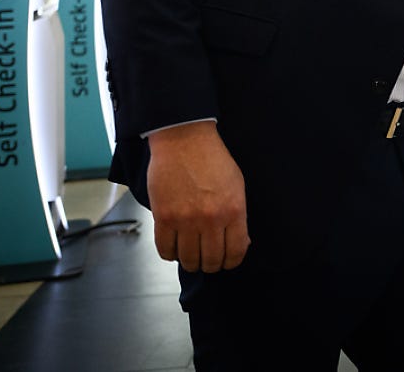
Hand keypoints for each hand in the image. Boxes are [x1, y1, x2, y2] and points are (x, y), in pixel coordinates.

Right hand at [145, 120, 249, 272]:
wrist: (185, 140)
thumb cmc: (212, 159)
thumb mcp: (237, 185)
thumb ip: (238, 215)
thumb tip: (240, 242)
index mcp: (234, 210)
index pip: (236, 252)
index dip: (231, 262)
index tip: (227, 262)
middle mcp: (211, 219)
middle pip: (211, 260)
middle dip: (210, 264)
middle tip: (208, 260)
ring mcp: (185, 220)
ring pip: (188, 260)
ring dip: (190, 261)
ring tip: (191, 254)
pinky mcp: (163, 218)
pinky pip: (165, 250)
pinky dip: (170, 253)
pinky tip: (175, 246)